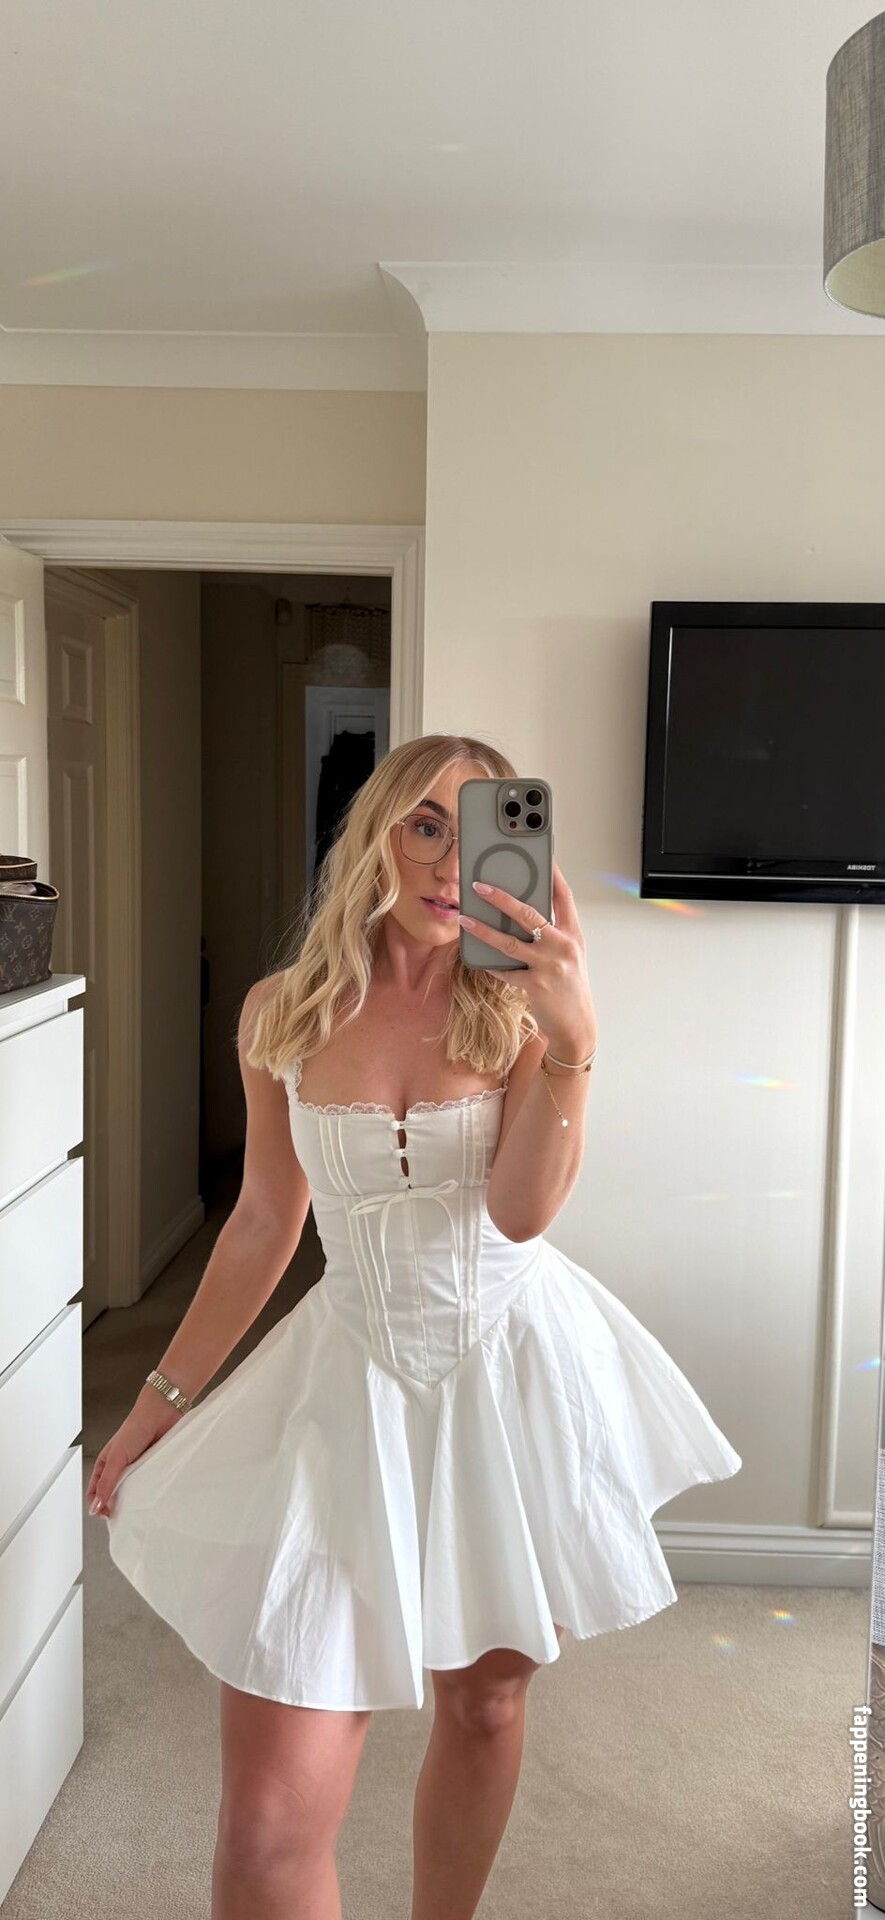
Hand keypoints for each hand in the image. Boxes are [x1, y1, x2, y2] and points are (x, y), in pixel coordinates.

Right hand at [85, 1396, 182, 1518]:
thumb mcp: (116, 1458)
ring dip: (134, 1498)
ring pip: (132, 1493)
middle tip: (123, 1514)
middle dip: (117, 1505)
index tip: (106, 1515)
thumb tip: (96, 1505)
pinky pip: (148, 1486)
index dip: (97, 1505)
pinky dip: (149, 1491)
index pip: (95, 1492)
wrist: (161, 1415)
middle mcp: (120, 1469)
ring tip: (137, 1503)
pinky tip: (151, 1493)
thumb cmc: (135, 1428)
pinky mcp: (151, 1470)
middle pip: (114, 1495)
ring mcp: (136, 1470)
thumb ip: (106, 1483)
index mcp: (105, 1465)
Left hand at [459, 857, 597, 1055]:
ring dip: (484, 930)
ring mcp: (550, 966)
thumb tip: (520, 915)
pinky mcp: (536, 985)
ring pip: (510, 941)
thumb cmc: (569, 988)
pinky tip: (478, 958)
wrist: (576, 1026)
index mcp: (573, 934)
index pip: (563, 897)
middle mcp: (564, 946)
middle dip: (501, 898)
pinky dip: (491, 964)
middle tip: (479, 886)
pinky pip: (506, 970)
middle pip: (530, 914)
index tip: (539, 856)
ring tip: (465, 920)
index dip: (551, 874)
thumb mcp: (568, 956)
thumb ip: (551, 935)